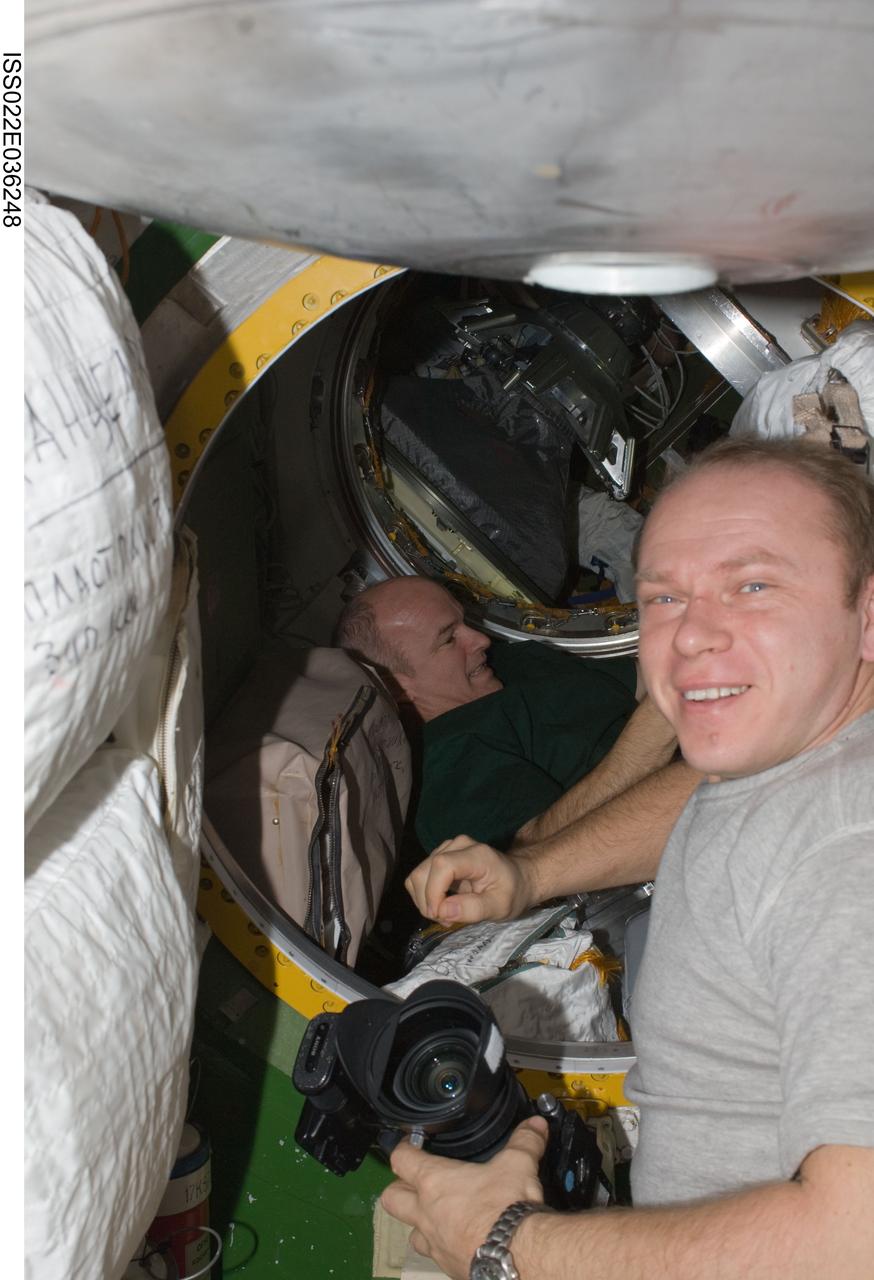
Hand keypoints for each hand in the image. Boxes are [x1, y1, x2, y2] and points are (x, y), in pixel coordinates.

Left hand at [381, 1117, 548, 1279]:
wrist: (517, 1257)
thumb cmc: (507, 1206)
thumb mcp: (518, 1164)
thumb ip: (525, 1141)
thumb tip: (536, 1124)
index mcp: (435, 1182)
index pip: (401, 1159)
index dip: (404, 1149)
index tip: (410, 1144)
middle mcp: (427, 1213)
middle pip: (392, 1199)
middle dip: (400, 1188)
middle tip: (417, 1183)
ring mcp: (435, 1244)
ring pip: (412, 1233)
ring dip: (420, 1224)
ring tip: (439, 1216)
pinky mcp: (448, 1267)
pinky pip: (436, 1257)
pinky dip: (443, 1248)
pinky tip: (462, 1241)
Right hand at [404, 835, 534, 924]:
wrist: (518, 878)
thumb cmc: (512, 893)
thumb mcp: (501, 907)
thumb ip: (474, 909)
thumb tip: (443, 911)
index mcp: (476, 855)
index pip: (442, 866)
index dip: (434, 892)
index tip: (441, 916)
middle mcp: (458, 845)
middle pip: (423, 872)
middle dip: (428, 902)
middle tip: (447, 920)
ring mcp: (447, 848)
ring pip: (417, 875)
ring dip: (425, 900)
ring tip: (446, 914)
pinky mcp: (440, 856)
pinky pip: (421, 876)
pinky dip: (425, 895)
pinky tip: (443, 904)